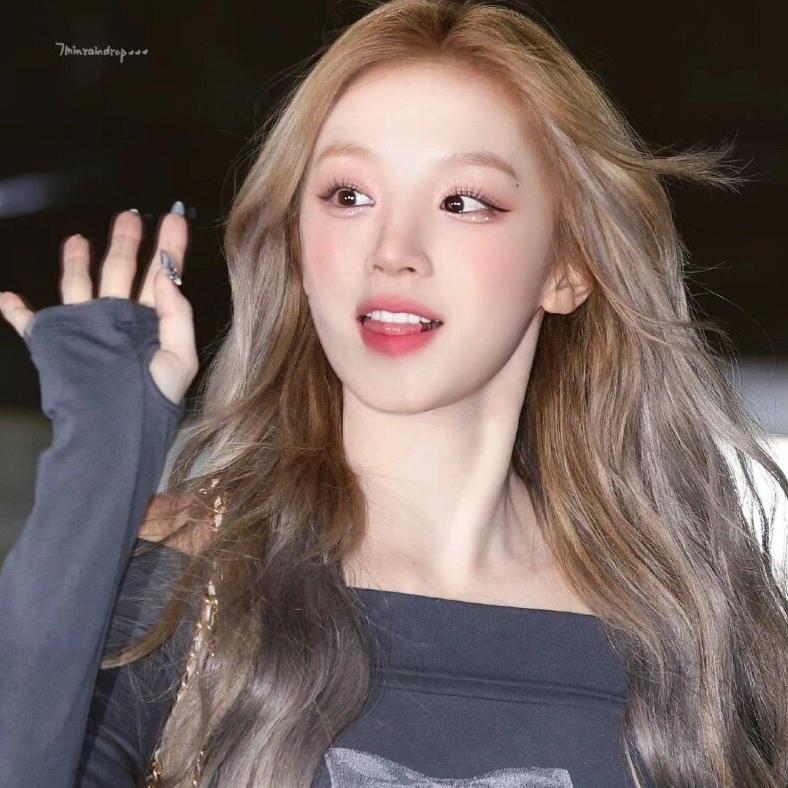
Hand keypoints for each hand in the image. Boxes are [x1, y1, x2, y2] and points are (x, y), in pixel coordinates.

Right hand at [0, 207, 199, 406]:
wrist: (115, 430)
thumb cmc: (152, 400)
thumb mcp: (180, 359)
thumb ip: (179, 317)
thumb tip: (169, 277)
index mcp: (152, 322)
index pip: (162, 277)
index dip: (169, 247)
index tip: (173, 219)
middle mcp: (119, 320)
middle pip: (120, 271)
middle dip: (125, 242)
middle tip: (129, 214)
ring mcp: (87, 329)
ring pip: (79, 286)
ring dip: (76, 262)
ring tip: (78, 238)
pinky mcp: (58, 343)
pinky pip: (31, 323)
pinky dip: (16, 310)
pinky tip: (8, 296)